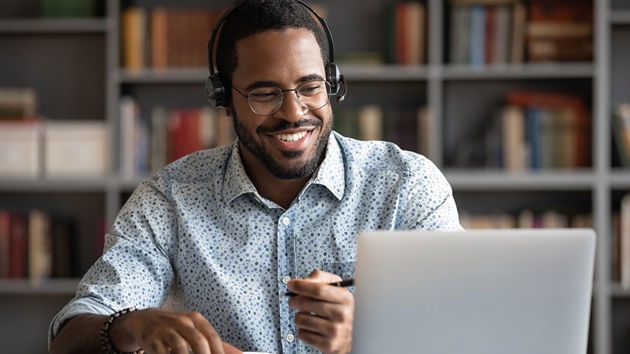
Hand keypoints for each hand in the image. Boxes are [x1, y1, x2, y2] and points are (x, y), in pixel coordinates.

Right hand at [109, 308, 240, 353]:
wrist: (145, 320)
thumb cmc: (176, 328)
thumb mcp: (196, 330)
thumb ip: (217, 344)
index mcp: (196, 319)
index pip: (212, 337)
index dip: (219, 352)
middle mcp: (182, 322)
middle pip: (198, 341)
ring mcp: (166, 330)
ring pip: (180, 347)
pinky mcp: (152, 340)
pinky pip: (163, 353)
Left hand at [288, 270, 353, 353]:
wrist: (351, 336)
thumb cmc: (338, 309)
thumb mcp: (335, 290)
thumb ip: (319, 279)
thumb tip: (301, 282)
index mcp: (346, 298)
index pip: (319, 289)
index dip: (301, 286)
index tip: (291, 284)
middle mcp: (342, 315)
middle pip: (306, 303)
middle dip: (294, 300)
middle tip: (294, 301)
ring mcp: (335, 331)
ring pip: (300, 319)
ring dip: (299, 316)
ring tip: (307, 316)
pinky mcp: (328, 345)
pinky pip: (302, 334)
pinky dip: (303, 330)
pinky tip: (311, 328)